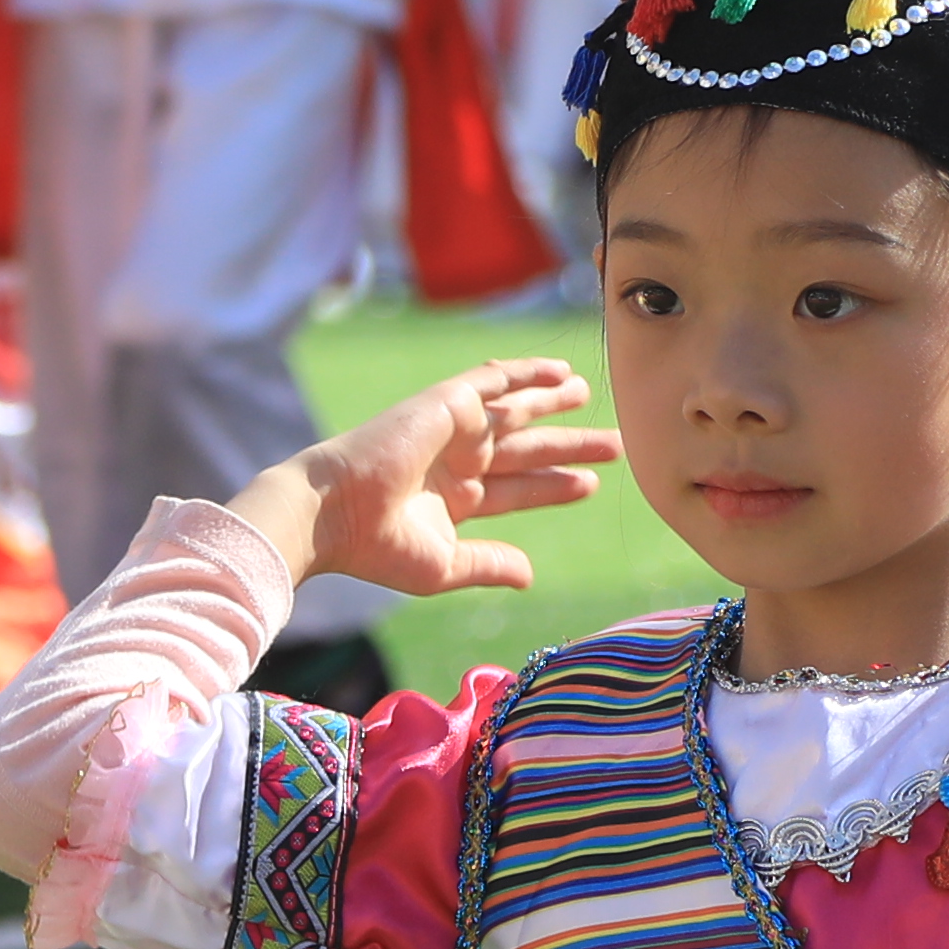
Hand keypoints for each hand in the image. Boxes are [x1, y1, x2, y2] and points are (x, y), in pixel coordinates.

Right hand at [254, 358, 619, 602]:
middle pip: (526, 450)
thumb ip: (489, 564)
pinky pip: (493, 380)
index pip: (517, 489)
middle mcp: (457, 461)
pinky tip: (559, 373)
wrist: (334, 511)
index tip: (589, 483)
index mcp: (455, 500)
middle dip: (568, 445)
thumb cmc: (378, 546)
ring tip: (587, 394)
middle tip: (614, 443)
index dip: (553, 485)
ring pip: (516, 412)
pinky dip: (526, 373)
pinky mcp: (446, 404)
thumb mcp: (444, 565)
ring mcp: (452, 431)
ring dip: (552, 403)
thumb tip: (529, 576)